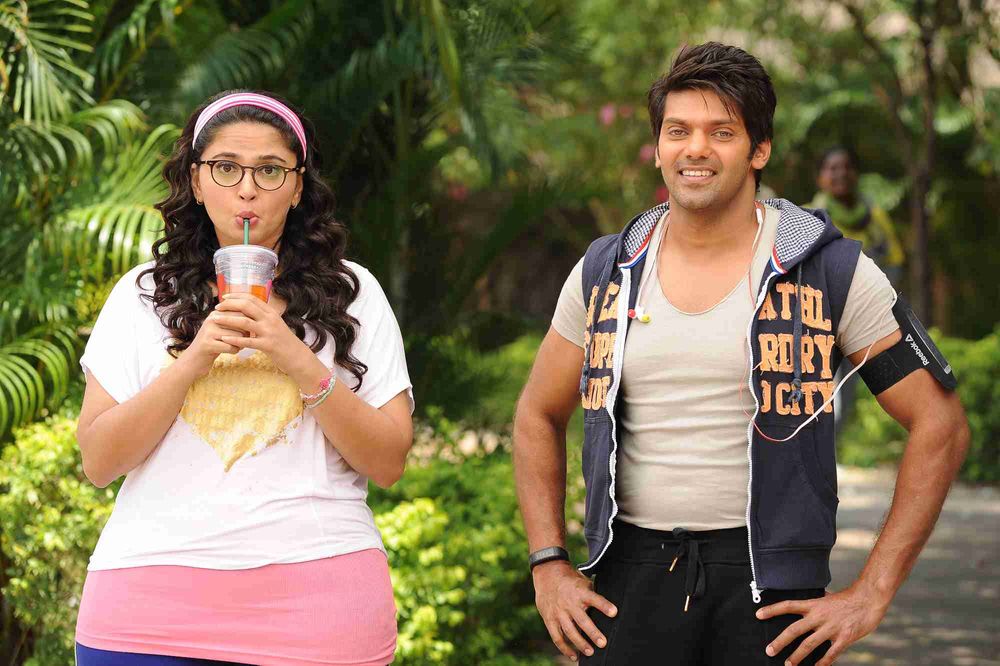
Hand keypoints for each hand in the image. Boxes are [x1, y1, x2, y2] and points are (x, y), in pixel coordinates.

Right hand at [180, 303, 247, 377]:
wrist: (193, 360)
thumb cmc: (214, 344)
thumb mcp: (222, 329)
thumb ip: (235, 321)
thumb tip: (255, 316)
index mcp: (217, 313)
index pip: (241, 311)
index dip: (249, 322)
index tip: (247, 331)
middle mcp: (212, 319)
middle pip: (241, 323)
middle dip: (246, 333)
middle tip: (243, 340)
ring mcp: (208, 331)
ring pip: (238, 336)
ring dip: (241, 344)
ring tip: (236, 346)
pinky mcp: (207, 344)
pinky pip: (231, 347)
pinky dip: (235, 351)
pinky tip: (231, 352)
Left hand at [211, 293, 311, 376]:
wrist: (298, 357)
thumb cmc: (284, 341)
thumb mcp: (276, 324)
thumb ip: (264, 316)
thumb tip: (249, 310)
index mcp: (271, 312)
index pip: (252, 298)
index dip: (236, 296)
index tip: (224, 297)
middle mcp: (270, 319)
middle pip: (246, 306)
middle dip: (229, 305)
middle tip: (216, 308)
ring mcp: (269, 332)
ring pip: (244, 322)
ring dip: (227, 320)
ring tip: (215, 320)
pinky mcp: (268, 345)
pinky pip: (247, 341)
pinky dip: (234, 339)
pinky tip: (224, 339)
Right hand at [532, 560, 616, 660]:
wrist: (547, 574)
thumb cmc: (570, 580)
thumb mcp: (583, 580)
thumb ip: (592, 593)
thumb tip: (608, 605)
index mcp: (580, 591)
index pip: (594, 598)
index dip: (604, 605)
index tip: (614, 612)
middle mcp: (569, 603)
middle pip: (582, 620)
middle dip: (593, 633)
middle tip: (603, 643)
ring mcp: (558, 612)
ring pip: (570, 631)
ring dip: (580, 643)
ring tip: (590, 652)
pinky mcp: (549, 619)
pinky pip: (557, 637)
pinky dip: (565, 648)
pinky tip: (574, 656)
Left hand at [756, 584, 888, 664]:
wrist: (868, 599)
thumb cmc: (848, 599)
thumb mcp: (827, 598)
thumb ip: (815, 605)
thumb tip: (804, 606)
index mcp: (814, 605)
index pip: (788, 606)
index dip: (772, 610)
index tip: (758, 615)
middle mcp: (819, 616)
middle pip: (794, 630)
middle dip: (780, 641)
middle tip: (769, 650)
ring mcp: (831, 628)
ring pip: (809, 644)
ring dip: (797, 656)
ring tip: (788, 664)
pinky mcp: (844, 638)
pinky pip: (830, 653)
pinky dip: (822, 663)